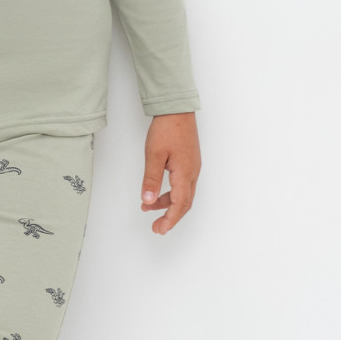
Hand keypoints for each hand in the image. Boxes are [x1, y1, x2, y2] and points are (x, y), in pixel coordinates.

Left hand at [140, 113, 200, 234]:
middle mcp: (192, 173)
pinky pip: (182, 184)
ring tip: (147, 206)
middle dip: (170, 217)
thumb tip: (148, 200)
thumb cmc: (167, 129)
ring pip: (183, 194)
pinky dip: (170, 193)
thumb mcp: (154, 155)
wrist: (177, 109)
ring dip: (167, 203)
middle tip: (156, 227)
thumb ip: (151, 179)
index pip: (180, 205)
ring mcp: (192, 167)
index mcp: (185, 173)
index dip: (170, 220)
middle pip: (184, 203)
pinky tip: (157, 192)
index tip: (160, 229)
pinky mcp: (189, 162)